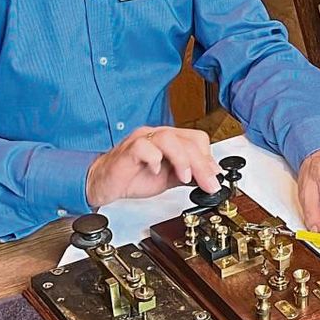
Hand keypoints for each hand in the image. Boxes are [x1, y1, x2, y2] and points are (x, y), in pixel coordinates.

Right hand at [85, 125, 220, 207]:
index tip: (214, 177)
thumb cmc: (134, 177)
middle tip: (209, 184)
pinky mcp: (127, 150)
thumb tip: (209, 179)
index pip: (197, 139)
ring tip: (184, 177)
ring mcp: (142, 140)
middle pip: (187, 140)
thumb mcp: (169, 178)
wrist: (104, 184)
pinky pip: (144, 146)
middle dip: (202, 165)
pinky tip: (155, 171)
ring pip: (168, 138)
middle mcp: (157, 136)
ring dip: (181, 159)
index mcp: (169, 140)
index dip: (209, 158)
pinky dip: (153, 159)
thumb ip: (188, 176)